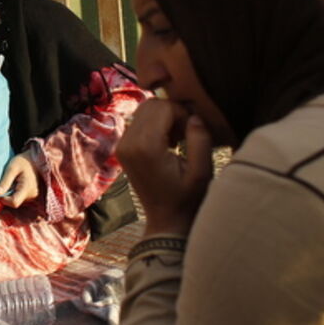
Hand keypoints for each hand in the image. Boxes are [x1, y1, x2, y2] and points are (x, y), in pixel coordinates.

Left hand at [0, 149, 38, 207]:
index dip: (4, 199)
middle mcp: (32, 195)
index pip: (14, 203)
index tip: (0, 190)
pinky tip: (15, 183)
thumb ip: (5, 181)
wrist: (35, 159)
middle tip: (4, 183)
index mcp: (27, 188)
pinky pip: (20, 198)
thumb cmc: (23, 161)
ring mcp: (33, 196)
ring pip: (17, 200)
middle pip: (14, 202)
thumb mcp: (12, 168)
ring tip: (11, 182)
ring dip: (10, 194)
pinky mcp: (32, 195)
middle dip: (6, 196)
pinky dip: (15, 192)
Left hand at [115, 99, 212, 236]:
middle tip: (184, 135)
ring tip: (177, 139)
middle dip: (172, 112)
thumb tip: (195, 117)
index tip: (191, 133)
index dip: (182, 114)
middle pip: (150, 105)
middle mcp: (128, 143)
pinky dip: (155, 125)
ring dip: (164, 118)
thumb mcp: (202, 172)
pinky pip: (139, 122)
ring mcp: (122, 146)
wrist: (166, 219)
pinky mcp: (122, 148)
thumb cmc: (187, 199)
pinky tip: (167, 143)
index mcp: (145, 147)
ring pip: (144, 110)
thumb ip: (200, 140)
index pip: (163, 107)